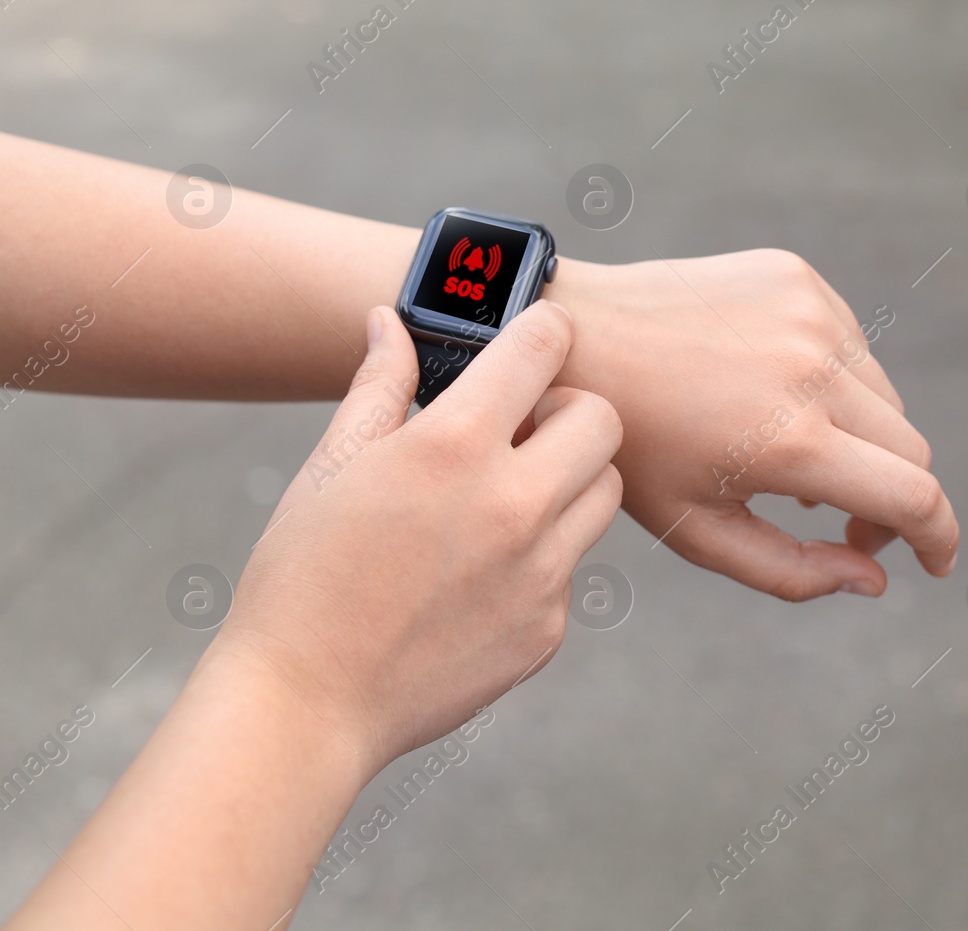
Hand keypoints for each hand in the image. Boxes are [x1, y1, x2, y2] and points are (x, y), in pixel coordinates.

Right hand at [215, 301, 622, 772]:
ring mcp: (541, 572)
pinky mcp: (548, 627)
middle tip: (522, 429)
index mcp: (455, 447)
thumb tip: (390, 323)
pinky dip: (541, 557)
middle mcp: (514, 504)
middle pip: (603, 419)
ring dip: (568, 480)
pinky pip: (572, 567)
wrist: (305, 705)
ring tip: (502, 499)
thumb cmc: (303, 577)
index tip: (533, 342)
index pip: (545, 348)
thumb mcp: (331, 468)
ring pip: (603, 493)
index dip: (542, 333)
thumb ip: (378, 387)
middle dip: (568, 410)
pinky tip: (478, 575)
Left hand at [548, 250, 957, 601]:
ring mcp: (811, 313)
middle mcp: (815, 370)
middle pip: (910, 449)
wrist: (579, 335)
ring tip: (792, 454)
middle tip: (841, 520)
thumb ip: (793, 571)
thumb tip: (875, 578)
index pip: (915, 496)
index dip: (940, 537)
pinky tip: (771, 393)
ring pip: (885, 398)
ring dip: (861, 437)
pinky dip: (833, 382)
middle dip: (893, 497)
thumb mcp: (698, 531)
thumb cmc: (632, 447)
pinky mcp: (799, 278)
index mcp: (792, 441)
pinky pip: (852, 346)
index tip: (935, 562)